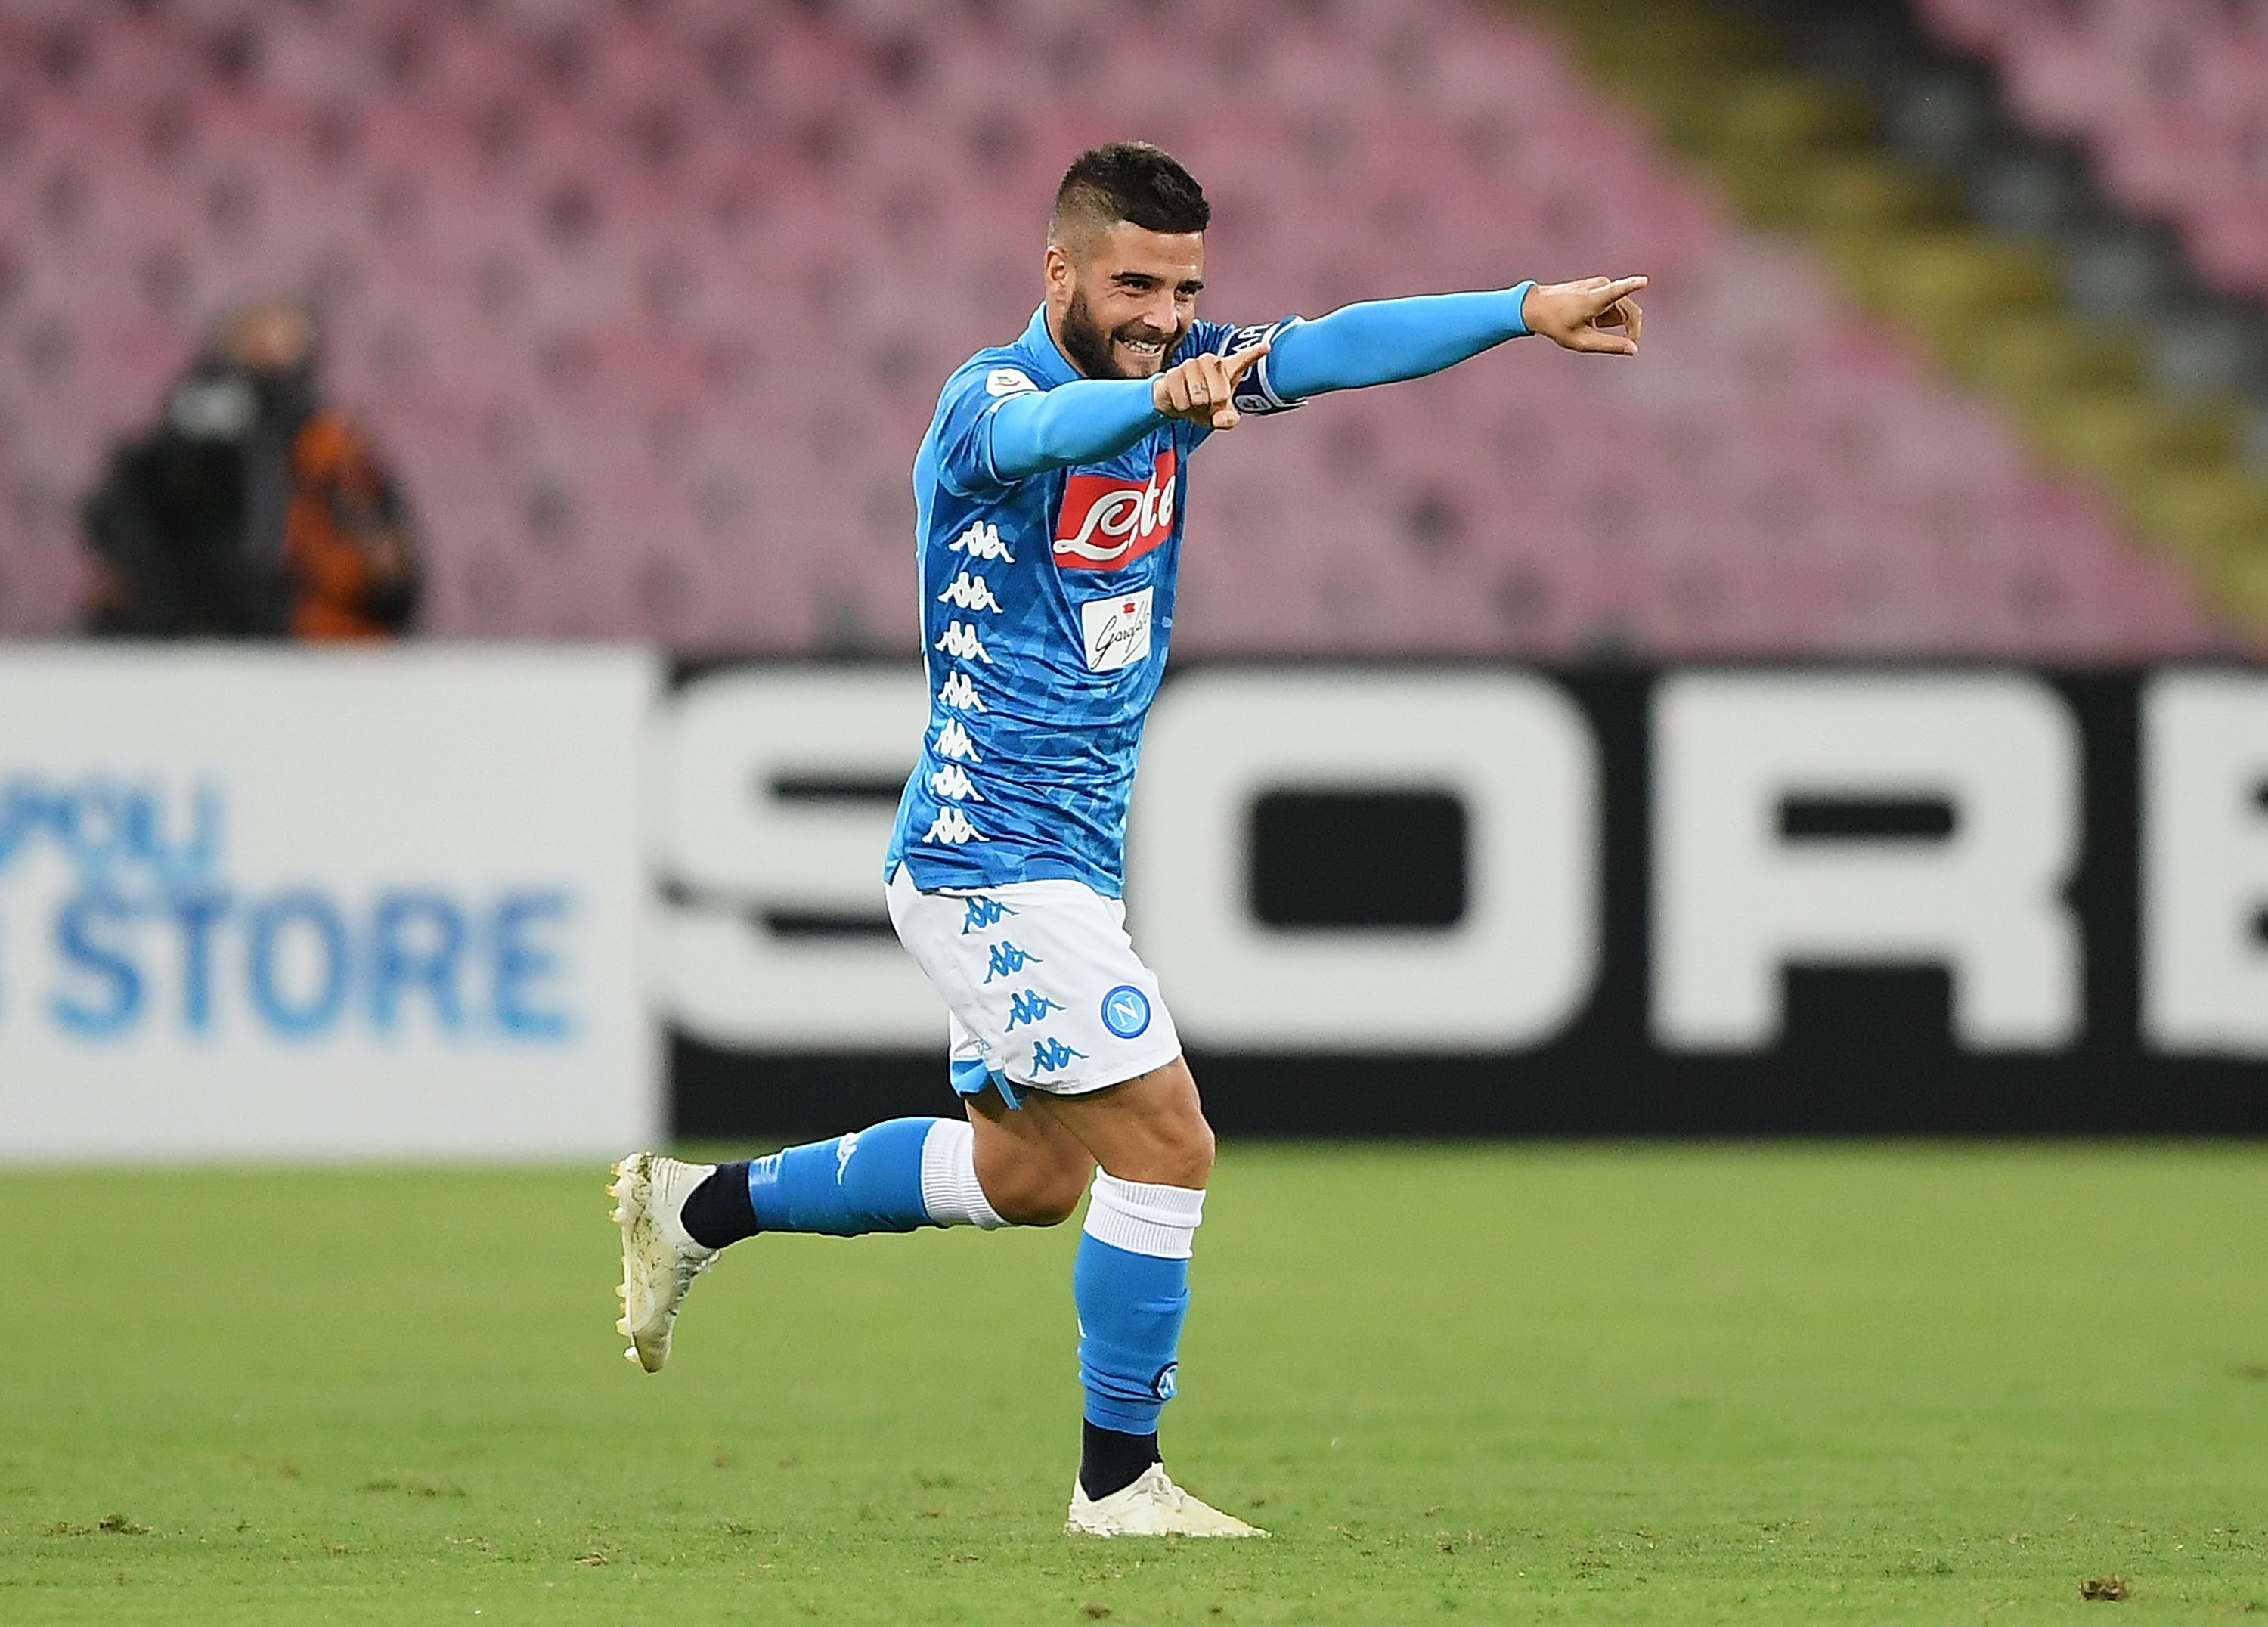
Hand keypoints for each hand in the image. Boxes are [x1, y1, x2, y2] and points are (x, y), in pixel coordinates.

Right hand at [1151, 342, 1270, 429]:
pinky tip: (1181, 400)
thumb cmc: (1203, 404)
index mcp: (1227, 368)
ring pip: (1199, 398)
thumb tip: (1222, 418)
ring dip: (1196, 408)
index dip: (1254, 353)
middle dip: (1213, 407)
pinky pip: (1182, 400)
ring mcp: (1191, 364)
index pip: (1243, 359)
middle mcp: (1210, 361)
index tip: (1266, 347)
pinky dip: (1183, 408)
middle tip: (1207, 404)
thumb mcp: (1220, 416)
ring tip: (1194, 401)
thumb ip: (1227, 420)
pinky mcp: (1173, 373)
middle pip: (1220, 395)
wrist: (1174, 401)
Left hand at [1522, 276, 1646, 355]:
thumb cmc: (1557, 325)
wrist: (1537, 306)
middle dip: (1632, 329)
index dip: (1631, 287)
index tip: (1643, 281)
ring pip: (1624, 308)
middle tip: (1626, 346)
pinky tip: (1592, 320)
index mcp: (1593, 300)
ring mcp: (1601, 283)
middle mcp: (1600, 287)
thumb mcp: (1582, 342)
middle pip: (1631, 311)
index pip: (1616, 291)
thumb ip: (1610, 345)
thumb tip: (1634, 350)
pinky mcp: (1600, 284)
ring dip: (1618, 323)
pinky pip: (1616, 303)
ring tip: (1594, 329)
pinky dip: (1611, 316)